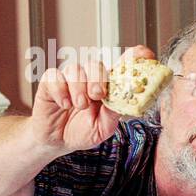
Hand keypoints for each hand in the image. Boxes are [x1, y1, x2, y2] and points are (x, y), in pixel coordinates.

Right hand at [30, 45, 151, 153]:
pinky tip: (65, 104)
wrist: (58, 141)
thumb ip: (113, 113)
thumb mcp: (103, 127)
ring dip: (79, 87)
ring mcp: (69, 79)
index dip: (133, 57)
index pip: (120, 66)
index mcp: (107, 87)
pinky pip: (54, 76)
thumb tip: (126, 101)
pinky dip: (61, 90)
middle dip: (98, 78)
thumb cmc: (83, 131)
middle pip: (95, 64)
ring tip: (80, 106)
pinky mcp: (50, 83)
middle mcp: (89, 78)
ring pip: (75, 69)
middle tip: (98, 95)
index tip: (145, 54)